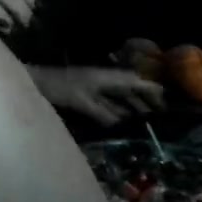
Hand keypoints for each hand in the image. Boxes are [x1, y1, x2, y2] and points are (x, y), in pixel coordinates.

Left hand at [32, 66, 165, 126]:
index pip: (137, 81)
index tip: (167, 105)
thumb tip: (122, 124)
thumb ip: (102, 113)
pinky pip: (109, 103)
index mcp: (107, 77)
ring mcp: (96, 87)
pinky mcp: (87, 95)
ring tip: (147, 124)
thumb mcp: (81, 102)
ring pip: (121, 97)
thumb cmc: (58, 87)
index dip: (153, 91)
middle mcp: (105, 80)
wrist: (34, 82)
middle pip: (131, 89)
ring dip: (133, 108)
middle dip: (146, 102)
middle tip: (161, 119)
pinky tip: (124, 123)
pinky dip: (118, 111)